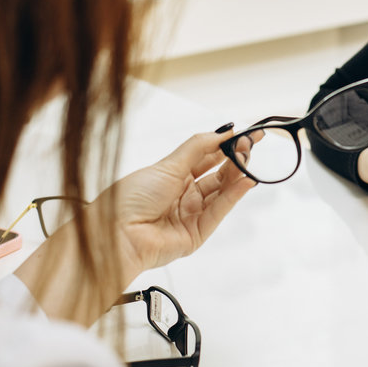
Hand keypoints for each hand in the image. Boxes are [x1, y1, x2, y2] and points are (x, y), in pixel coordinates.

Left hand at [101, 129, 256, 275]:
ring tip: (248, 159)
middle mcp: (183, 195)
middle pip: (217, 176)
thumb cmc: (132, 198)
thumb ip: (199, 147)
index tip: (242, 135)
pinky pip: (219, 211)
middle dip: (234, 159)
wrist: (117, 232)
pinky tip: (245, 181)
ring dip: (236, 175)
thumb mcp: (168, 164)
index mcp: (172, 177)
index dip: (224, 147)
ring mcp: (191, 215)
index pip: (206, 159)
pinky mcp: (197, 234)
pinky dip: (233, 196)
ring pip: (221, 192)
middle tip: (249, 145)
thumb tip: (222, 132)